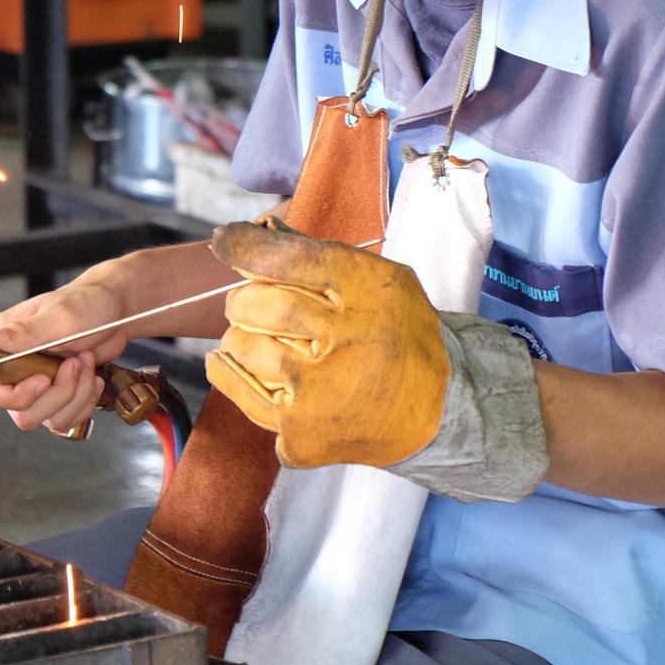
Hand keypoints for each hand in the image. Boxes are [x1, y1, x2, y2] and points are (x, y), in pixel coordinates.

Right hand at [0, 278, 124, 433]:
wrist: (116, 312)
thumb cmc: (85, 303)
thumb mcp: (58, 317)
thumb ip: (25, 332)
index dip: (17, 396)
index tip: (45, 379)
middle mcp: (11, 371)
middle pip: (21, 413)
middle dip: (58, 394)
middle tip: (75, 364)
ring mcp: (33, 387)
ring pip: (46, 419)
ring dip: (76, 395)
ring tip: (86, 364)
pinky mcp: (55, 397)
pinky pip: (65, 420)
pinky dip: (85, 402)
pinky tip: (92, 377)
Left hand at [206, 222, 448, 468]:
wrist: (439, 411)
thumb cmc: (399, 336)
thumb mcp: (380, 282)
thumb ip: (321, 257)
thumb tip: (257, 230)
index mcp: (370, 293)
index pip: (292, 258)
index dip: (248, 246)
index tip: (226, 241)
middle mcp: (347, 341)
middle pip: (258, 304)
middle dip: (242, 300)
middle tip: (247, 303)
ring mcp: (321, 394)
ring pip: (242, 349)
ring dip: (239, 339)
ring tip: (257, 340)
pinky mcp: (303, 434)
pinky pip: (242, 394)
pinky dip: (234, 376)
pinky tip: (241, 367)